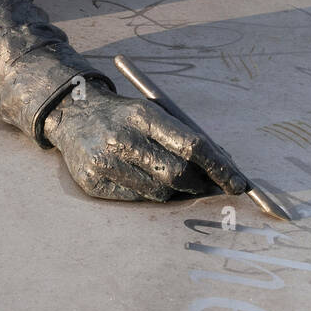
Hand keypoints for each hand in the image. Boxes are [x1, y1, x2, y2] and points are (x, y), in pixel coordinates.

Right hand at [42, 83, 250, 201]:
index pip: (192, 144)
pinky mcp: (93, 183)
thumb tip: (224, 167)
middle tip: (210, 185)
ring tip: (174, 179)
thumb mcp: (151, 111)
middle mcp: (121, 137)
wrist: (72, 113)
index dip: (219, 167)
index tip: (237, 182)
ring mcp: (104, 162)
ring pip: (160, 192)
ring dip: (176, 191)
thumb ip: (184, 135)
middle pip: (178, 173)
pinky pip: (137, 199)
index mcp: (142, 113)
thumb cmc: (125, 115)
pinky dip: (150, 194)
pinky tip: (145, 179)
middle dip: (200, 183)